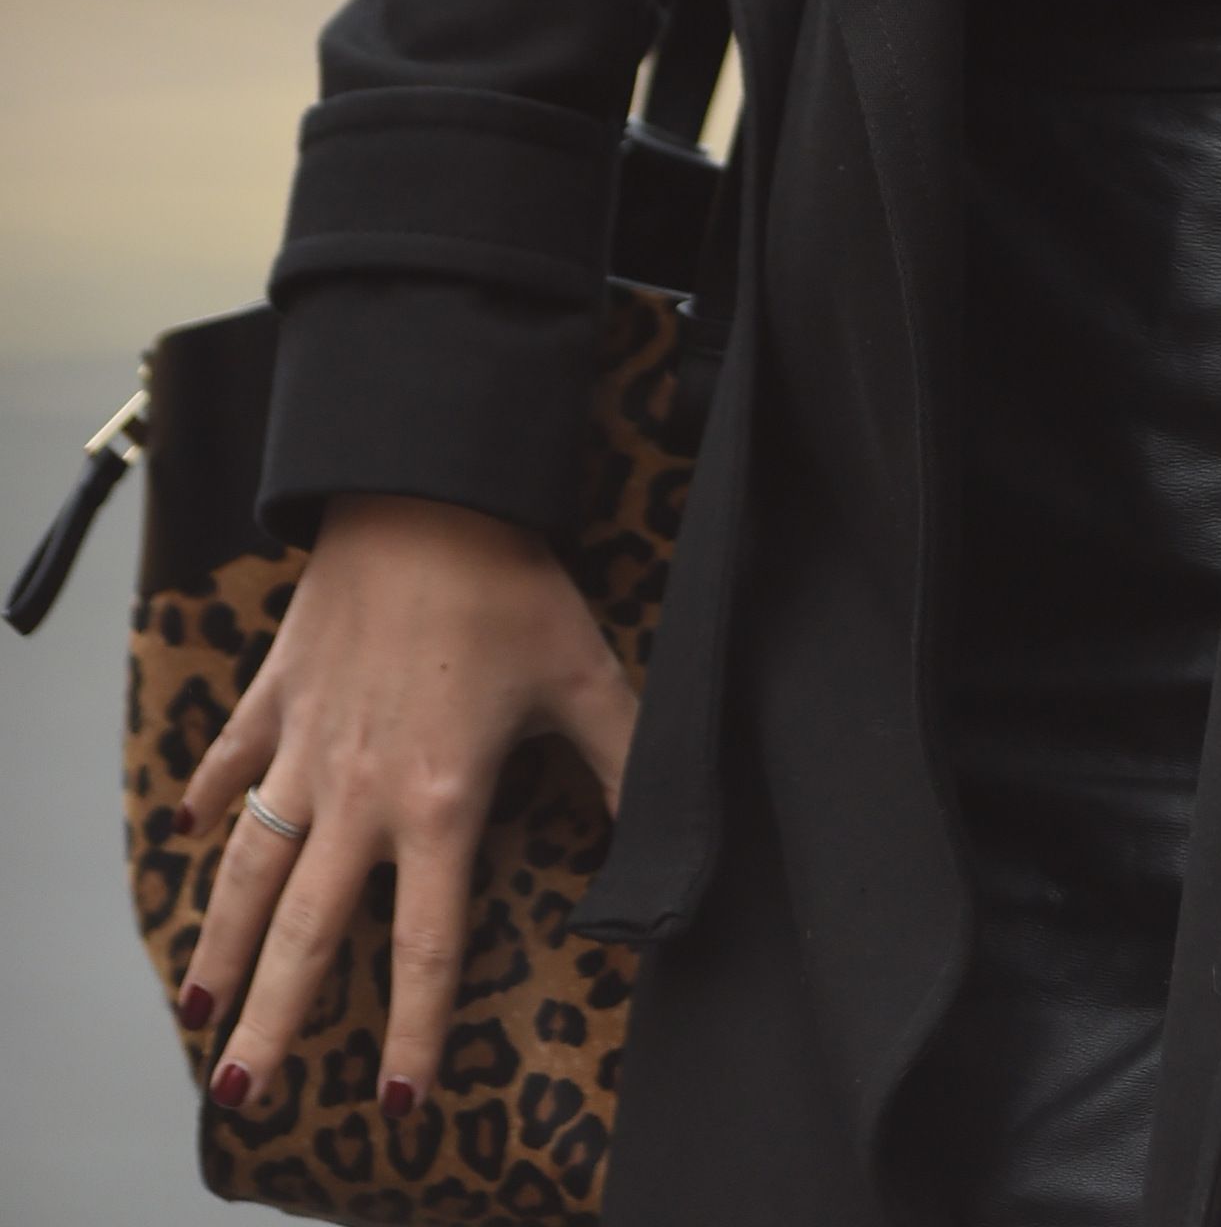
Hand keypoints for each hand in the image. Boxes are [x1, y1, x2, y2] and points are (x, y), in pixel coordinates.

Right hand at [174, 493, 639, 1119]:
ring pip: (249, 866)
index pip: (425, 943)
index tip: (393, 1101)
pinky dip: (207, 796)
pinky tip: (186, 831)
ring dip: (219, 939)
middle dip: (272, 1020)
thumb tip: (666, 837)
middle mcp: (359, 792)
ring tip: (199, 1006)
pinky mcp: (277, 692)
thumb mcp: (586, 677)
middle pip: (306, 932)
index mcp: (439, 802)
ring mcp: (307, 744)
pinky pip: (233, 760)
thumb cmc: (510, 580)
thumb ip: (627, 764)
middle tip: (243, 1092)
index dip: (415, 1029)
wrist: (426, 486)